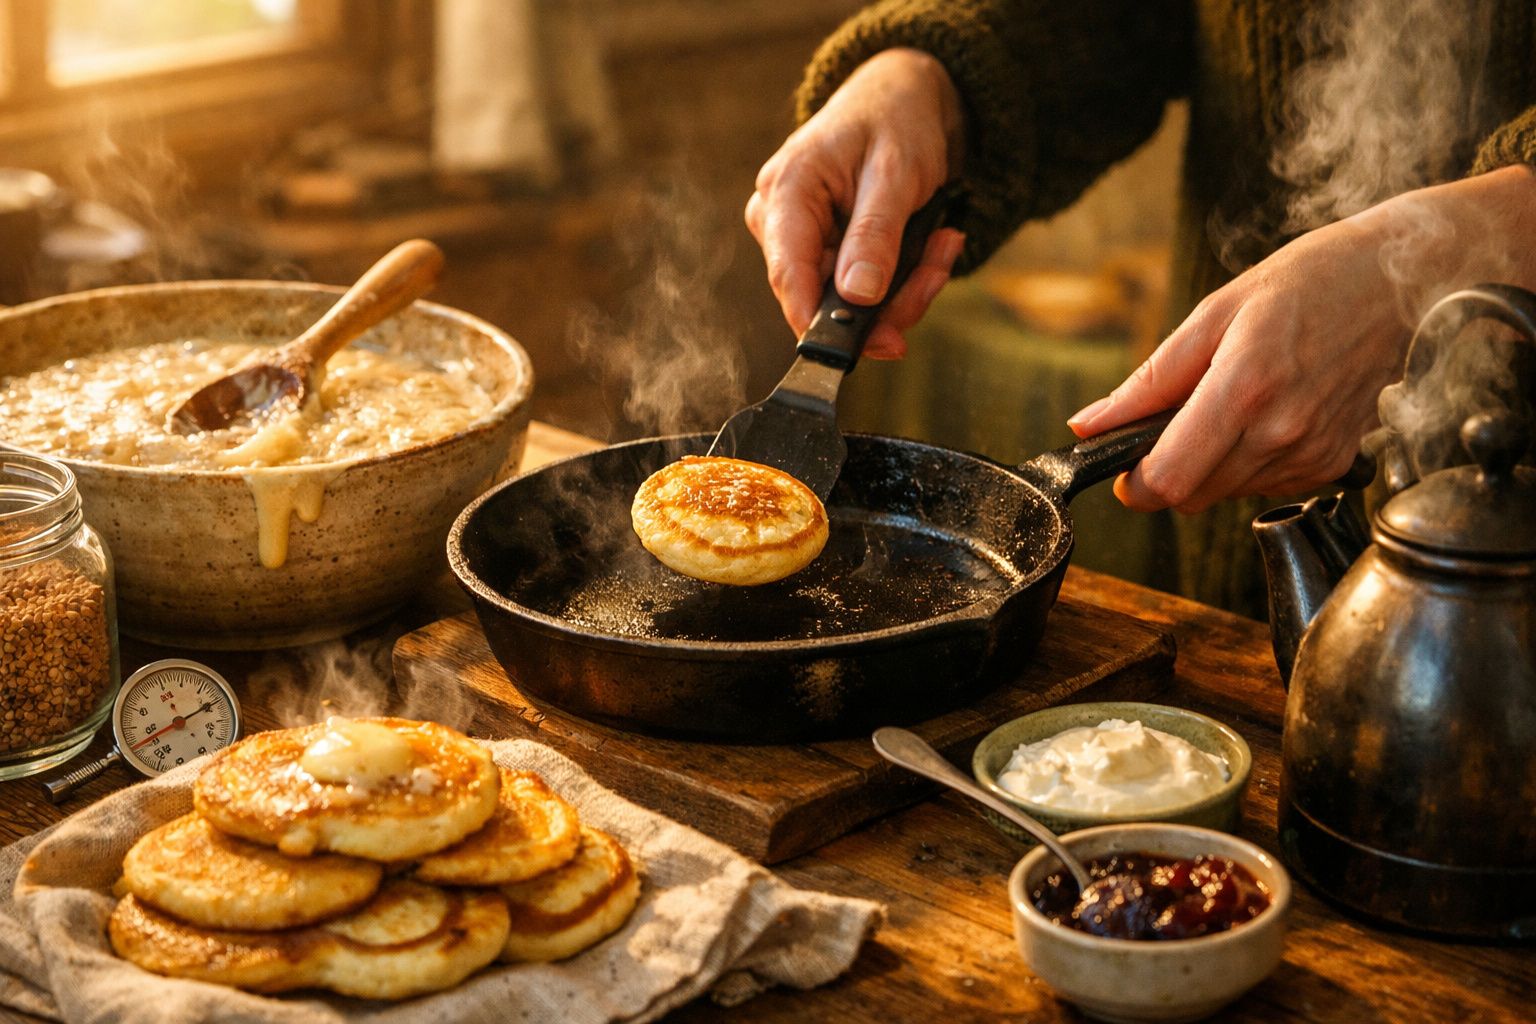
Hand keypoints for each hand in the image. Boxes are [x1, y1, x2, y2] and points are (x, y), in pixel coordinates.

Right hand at [745, 48, 967, 357]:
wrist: (905, 98)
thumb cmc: (895, 119)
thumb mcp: (895, 172)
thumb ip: (875, 235)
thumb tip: (857, 297)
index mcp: (786, 192)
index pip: (789, 276)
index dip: (820, 322)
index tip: (866, 348)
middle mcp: (782, 221)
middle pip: (824, 298)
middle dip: (889, 299)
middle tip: (938, 269)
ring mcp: (804, 240)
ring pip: (849, 303)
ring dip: (906, 288)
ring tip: (943, 245)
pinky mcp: (829, 253)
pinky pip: (863, 291)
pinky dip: (905, 279)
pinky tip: (933, 245)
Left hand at [1068, 165, 1535, 511]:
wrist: (1395, 286)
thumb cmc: (1306, 286)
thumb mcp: (1212, 314)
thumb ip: (1147, 381)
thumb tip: (1089, 425)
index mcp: (1243, 388)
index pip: (1168, 480)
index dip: (1134, 484)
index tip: (1124, 465)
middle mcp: (1281, 431)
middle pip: (1190, 494)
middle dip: (1168, 468)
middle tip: (1178, 419)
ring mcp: (1311, 454)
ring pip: (1224, 493)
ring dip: (1210, 463)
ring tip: (1234, 403)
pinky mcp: (1332, 466)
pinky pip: (1265, 486)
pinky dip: (1250, 461)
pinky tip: (1270, 414)